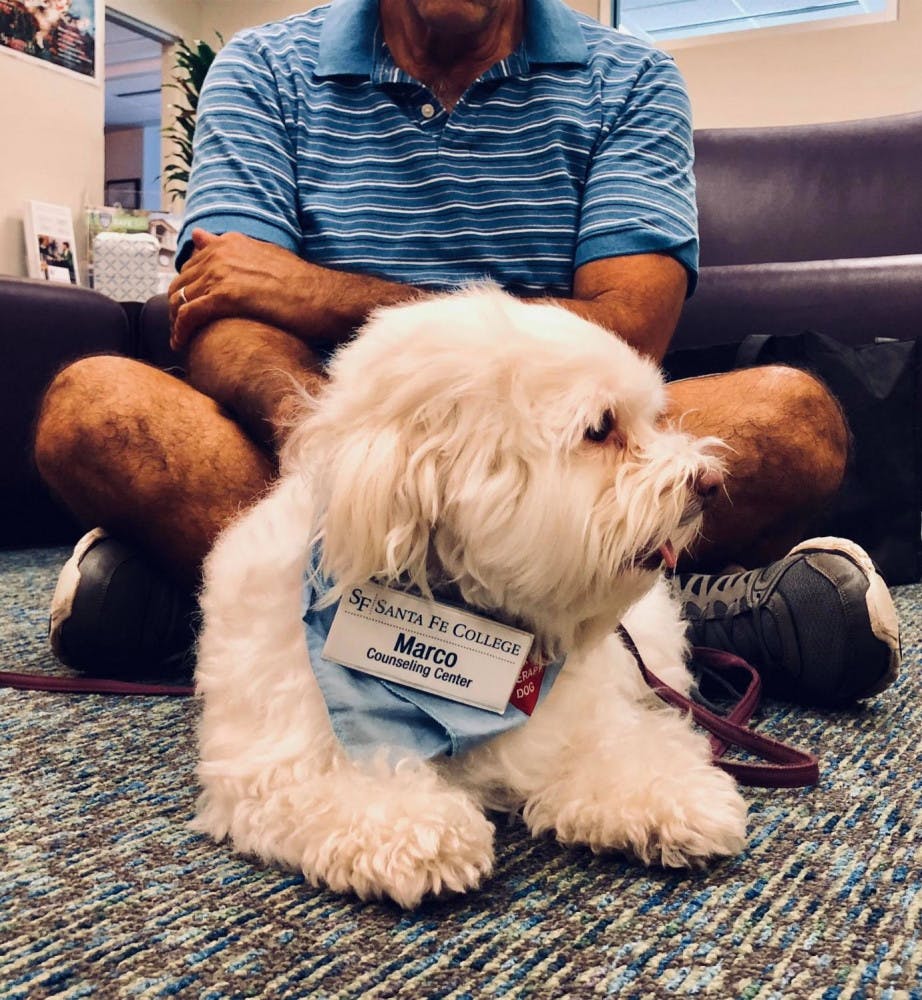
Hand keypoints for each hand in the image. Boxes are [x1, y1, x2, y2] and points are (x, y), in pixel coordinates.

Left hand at [168, 230, 309, 350]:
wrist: (322, 297)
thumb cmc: (302, 284)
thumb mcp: (264, 255)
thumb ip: (231, 247)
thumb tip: (200, 235)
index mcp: (229, 242)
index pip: (191, 266)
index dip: (187, 290)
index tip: (188, 310)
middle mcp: (220, 253)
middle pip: (181, 283)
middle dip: (177, 308)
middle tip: (182, 331)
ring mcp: (221, 273)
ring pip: (180, 299)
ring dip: (176, 323)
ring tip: (180, 341)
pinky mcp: (225, 296)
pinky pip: (189, 315)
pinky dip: (180, 331)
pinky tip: (182, 344)